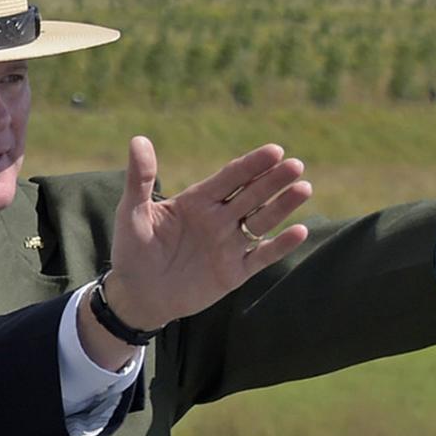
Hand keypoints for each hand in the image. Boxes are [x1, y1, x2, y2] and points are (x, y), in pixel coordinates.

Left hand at [89, 138, 312, 364]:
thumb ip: (140, 180)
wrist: (137, 295)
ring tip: (304, 188)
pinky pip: (261, 256)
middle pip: (252, 194)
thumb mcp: (132, 213)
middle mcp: (219, 218)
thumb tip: (138, 140)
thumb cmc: (133, 251)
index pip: (231, 177)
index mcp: (198, 200)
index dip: (252, 164)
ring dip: (282, 206)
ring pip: (262, 220)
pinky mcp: (234, 272)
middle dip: (273, 180)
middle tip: (296, 165)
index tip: (274, 150)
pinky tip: (300, 231)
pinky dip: (280, 245)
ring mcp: (229, 244)